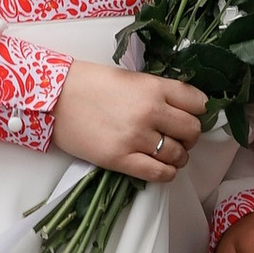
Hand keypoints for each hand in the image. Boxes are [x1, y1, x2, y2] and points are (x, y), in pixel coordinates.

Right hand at [49, 59, 208, 183]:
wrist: (55, 98)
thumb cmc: (90, 84)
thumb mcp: (130, 79)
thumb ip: (157, 92)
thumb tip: (182, 109)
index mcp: (154, 87)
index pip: (197, 103)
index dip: (198, 111)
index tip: (191, 115)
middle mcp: (150, 112)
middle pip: (192, 131)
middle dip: (189, 136)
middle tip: (178, 137)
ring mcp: (136, 138)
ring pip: (178, 155)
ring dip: (178, 156)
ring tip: (167, 153)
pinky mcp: (121, 159)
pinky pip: (159, 174)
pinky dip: (166, 173)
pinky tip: (161, 168)